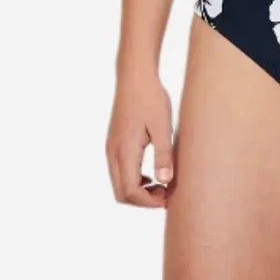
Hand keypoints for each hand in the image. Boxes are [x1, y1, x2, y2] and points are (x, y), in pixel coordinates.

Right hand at [106, 68, 175, 206]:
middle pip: (121, 193)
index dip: (149, 202)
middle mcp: (113, 153)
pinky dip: (134, 180)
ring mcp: (111, 148)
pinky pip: (119, 172)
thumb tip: (166, 182)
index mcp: (124, 151)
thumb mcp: (163, 127)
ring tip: (162, 184)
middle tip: (166, 194)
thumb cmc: (151, 99)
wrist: (134, 77)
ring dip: (139, 191)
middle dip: (143, 200)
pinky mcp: (114, 144)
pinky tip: (153, 174)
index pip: (130, 191)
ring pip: (119, 184)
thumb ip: (164, 156)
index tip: (168, 198)